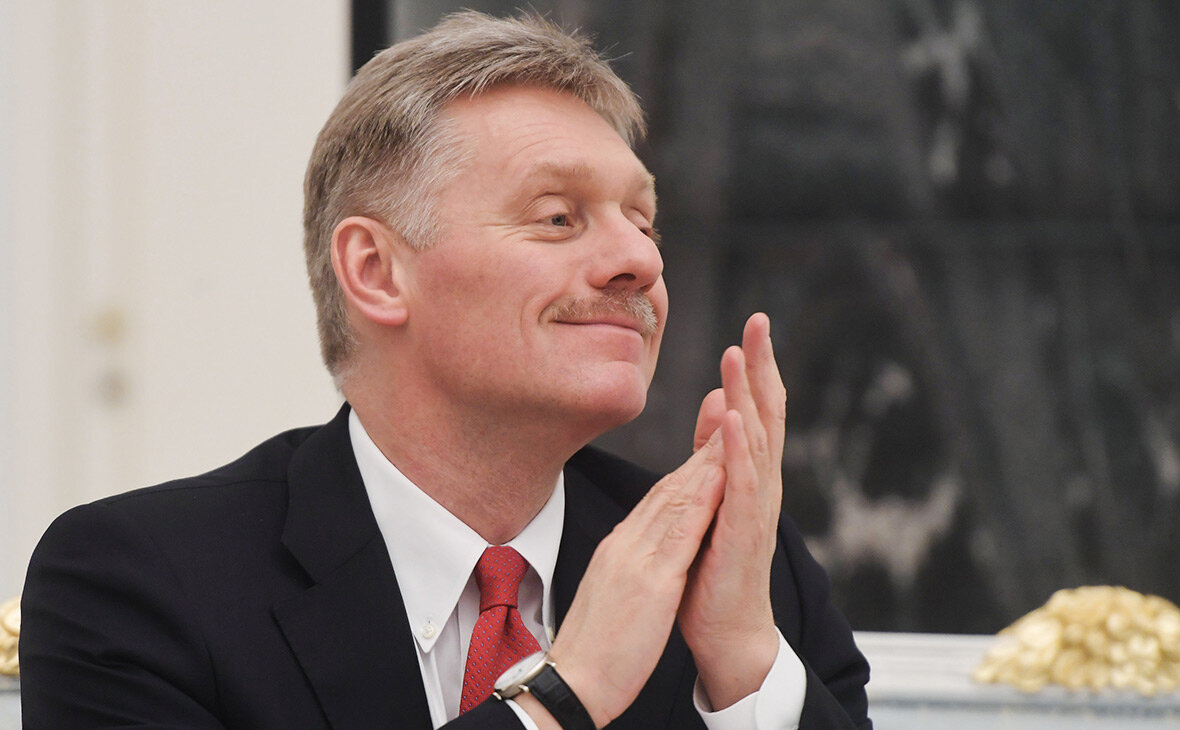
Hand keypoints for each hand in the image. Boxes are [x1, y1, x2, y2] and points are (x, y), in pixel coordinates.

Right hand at [542, 429, 727, 726]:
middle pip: (668, 490)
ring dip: (705, 464)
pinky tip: (719, 479)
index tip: (710, 446)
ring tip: (730, 433)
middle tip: (726, 416)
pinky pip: (679, 535)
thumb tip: (643, 555)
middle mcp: (626, 545)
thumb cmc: (592, 650)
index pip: (658, 500)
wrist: (571, 683)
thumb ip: (628, 568)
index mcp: (619, 549)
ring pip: (675, 501)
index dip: (686, 470)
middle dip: (699, 454)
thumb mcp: (612, 595)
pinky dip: (701, 503)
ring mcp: (635, 560)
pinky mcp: (649, 583)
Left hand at [679, 312, 785, 708]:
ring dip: (746, 396)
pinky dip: (734, 448)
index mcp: (753, 474)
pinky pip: (739, 484)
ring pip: (754, 441)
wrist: (728, 633)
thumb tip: (714, 402)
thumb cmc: (717, 566)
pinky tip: (728, 417)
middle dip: (761, 367)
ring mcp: (755, 508)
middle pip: (766, 415)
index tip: (754, 325)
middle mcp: (762, 485)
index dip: (757, 368)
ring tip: (738, 355)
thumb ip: (715, 451)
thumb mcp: (714, 495)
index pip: (759, 410)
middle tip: (759, 321)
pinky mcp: (740, 533)